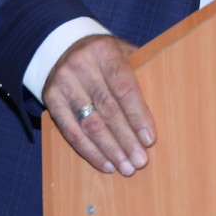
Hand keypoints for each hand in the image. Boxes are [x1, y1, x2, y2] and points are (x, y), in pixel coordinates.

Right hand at [42, 34, 154, 176]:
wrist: (65, 48)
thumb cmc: (106, 57)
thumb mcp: (123, 53)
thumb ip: (140, 73)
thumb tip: (165, 106)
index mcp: (104, 50)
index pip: (124, 87)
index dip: (138, 115)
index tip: (150, 139)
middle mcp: (80, 64)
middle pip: (108, 109)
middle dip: (126, 139)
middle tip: (140, 161)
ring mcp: (62, 82)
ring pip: (89, 124)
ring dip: (110, 150)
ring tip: (125, 167)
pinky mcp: (50, 99)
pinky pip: (71, 132)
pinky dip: (89, 151)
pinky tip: (105, 163)